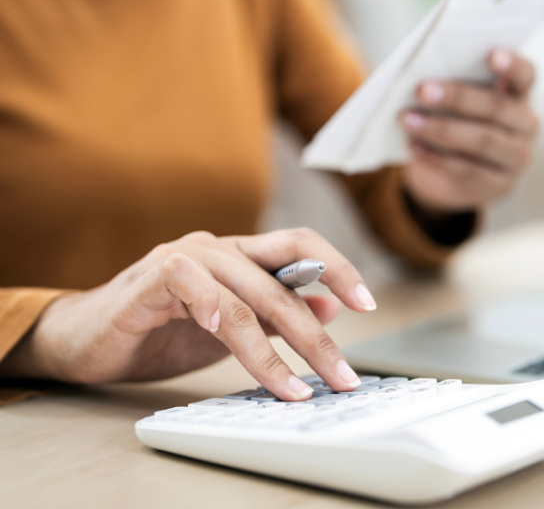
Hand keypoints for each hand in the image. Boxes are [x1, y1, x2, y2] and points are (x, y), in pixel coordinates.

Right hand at [0, 229, 375, 400]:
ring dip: (276, 348)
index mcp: (241, 256)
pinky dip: (213, 308)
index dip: (337, 268)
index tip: (367, 304)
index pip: (301, 246)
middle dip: (317, 334)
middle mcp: (219, 248)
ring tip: (296, 388)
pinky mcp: (151, 276)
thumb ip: (274, 313)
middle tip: (340, 375)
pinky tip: (222, 333)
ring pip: (246, 295)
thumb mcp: (230, 327)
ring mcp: (186, 257)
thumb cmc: (160, 331)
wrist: (86, 340)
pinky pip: (191, 283)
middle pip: (283, 281)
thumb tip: (330, 306)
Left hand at [399, 48, 538, 211]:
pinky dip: (437, 157)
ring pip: (483, 141)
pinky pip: (468, 170)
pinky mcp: (499, 185)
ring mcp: (517, 157)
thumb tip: (423, 81)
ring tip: (408, 120)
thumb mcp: (461, 101)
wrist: (460, 173)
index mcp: (519, 93)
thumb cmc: (458, 121)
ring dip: (442, 130)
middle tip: (422, 90)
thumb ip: (453, 85)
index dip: (512, 65)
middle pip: (498, 107)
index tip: (492, 55)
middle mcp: (525, 124)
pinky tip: (414, 145)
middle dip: (458, 97)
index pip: (525, 74)